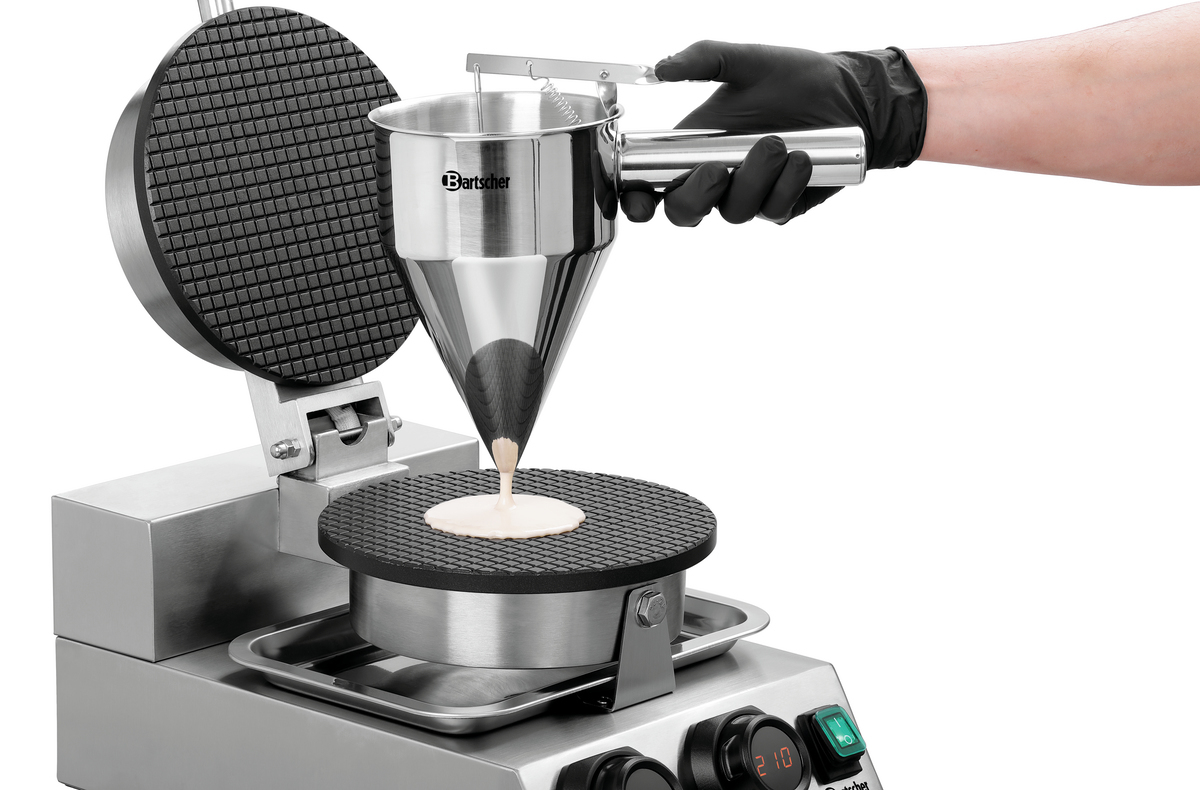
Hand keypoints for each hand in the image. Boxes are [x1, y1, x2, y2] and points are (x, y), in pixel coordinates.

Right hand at [621, 41, 925, 225]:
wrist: (847, 94)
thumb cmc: (792, 77)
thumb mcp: (744, 60)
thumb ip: (702, 60)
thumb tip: (661, 67)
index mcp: (692, 148)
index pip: (651, 185)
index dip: (637, 201)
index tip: (638, 201)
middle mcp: (716, 178)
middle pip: (685, 211)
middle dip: (696, 194)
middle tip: (717, 168)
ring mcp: (749, 195)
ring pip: (734, 212)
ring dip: (753, 180)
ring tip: (778, 143)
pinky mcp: (782, 205)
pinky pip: (774, 210)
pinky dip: (786, 185)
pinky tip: (802, 158)